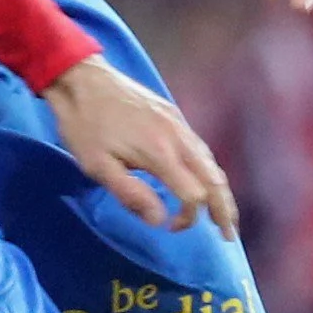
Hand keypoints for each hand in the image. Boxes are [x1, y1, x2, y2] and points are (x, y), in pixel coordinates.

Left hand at [44, 56, 237, 236]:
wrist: (82, 77)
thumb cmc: (84, 124)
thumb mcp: (96, 166)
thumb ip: (130, 194)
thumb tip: (159, 220)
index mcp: (160, 153)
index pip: (194, 194)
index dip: (188, 217)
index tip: (171, 227)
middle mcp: (177, 137)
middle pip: (214, 179)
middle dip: (224, 209)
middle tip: (230, 234)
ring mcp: (178, 123)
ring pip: (210, 162)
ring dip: (220, 190)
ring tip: (224, 213)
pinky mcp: (173, 114)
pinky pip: (200, 147)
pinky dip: (209, 170)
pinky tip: (205, 179)